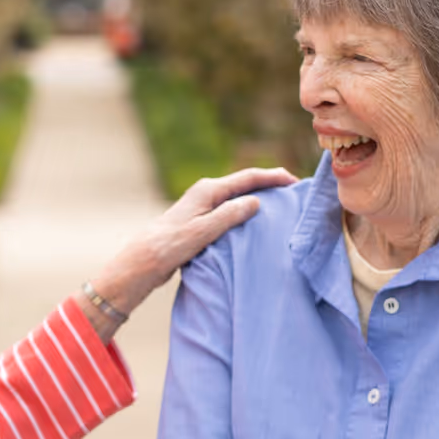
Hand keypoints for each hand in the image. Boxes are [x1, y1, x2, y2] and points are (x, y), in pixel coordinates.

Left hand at [87, 168, 295, 337]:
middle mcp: (206, 194)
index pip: (248, 178)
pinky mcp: (201, 220)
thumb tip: (255, 201)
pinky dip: (247, 212)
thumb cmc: (171, 246)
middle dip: (269, 185)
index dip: (273, 178)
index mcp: (208, 190)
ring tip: (281, 205)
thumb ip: (229, 215)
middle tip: (294, 190)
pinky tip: (256, 223)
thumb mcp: (204, 231)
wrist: (144, 260)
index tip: (295, 180)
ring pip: (238, 197)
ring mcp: (203, 206)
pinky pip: (231, 211)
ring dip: (259, 198)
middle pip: (245, 184)